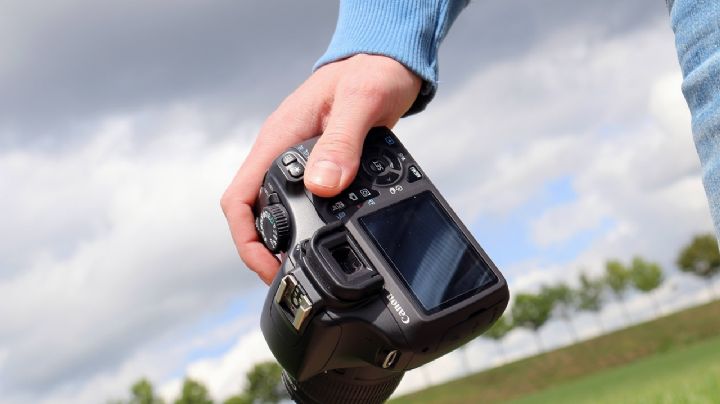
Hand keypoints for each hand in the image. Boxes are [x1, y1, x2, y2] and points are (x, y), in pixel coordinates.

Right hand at [221, 54, 421, 283]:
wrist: (386, 62)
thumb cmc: (372, 72)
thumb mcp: (361, 102)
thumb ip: (342, 142)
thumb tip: (323, 187)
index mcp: (279, 139)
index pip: (239, 197)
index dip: (246, 239)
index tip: (268, 266)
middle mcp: (282, 152)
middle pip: (254, 212)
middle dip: (264, 251)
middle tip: (290, 277)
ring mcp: (300, 161)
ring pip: (277, 210)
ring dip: (285, 241)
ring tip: (307, 266)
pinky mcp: (320, 165)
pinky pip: (304, 202)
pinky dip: (309, 225)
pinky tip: (327, 238)